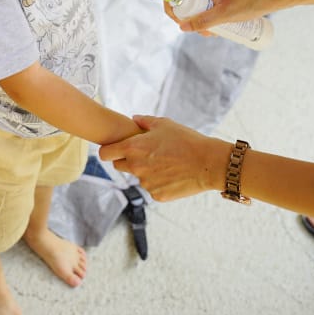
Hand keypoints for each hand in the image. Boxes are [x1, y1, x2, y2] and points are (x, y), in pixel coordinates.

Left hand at [99, 115, 229, 200]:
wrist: (207, 163)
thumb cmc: (186, 140)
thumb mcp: (165, 124)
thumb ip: (144, 121)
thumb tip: (134, 119)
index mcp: (133, 148)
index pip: (105, 154)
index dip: (108, 151)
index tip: (114, 150)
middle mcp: (135, 168)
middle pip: (119, 167)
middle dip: (127, 161)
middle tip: (145, 154)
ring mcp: (146, 183)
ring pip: (139, 177)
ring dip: (146, 171)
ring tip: (167, 163)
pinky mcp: (157, 195)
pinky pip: (153, 188)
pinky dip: (159, 182)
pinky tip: (174, 174)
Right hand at [153, 0, 271, 32]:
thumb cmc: (251, 2)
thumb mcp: (226, 15)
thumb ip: (204, 21)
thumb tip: (182, 27)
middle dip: (176, 8)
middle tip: (183, 24)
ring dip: (190, 15)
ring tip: (206, 31)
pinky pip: (198, 2)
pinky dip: (199, 15)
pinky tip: (212, 29)